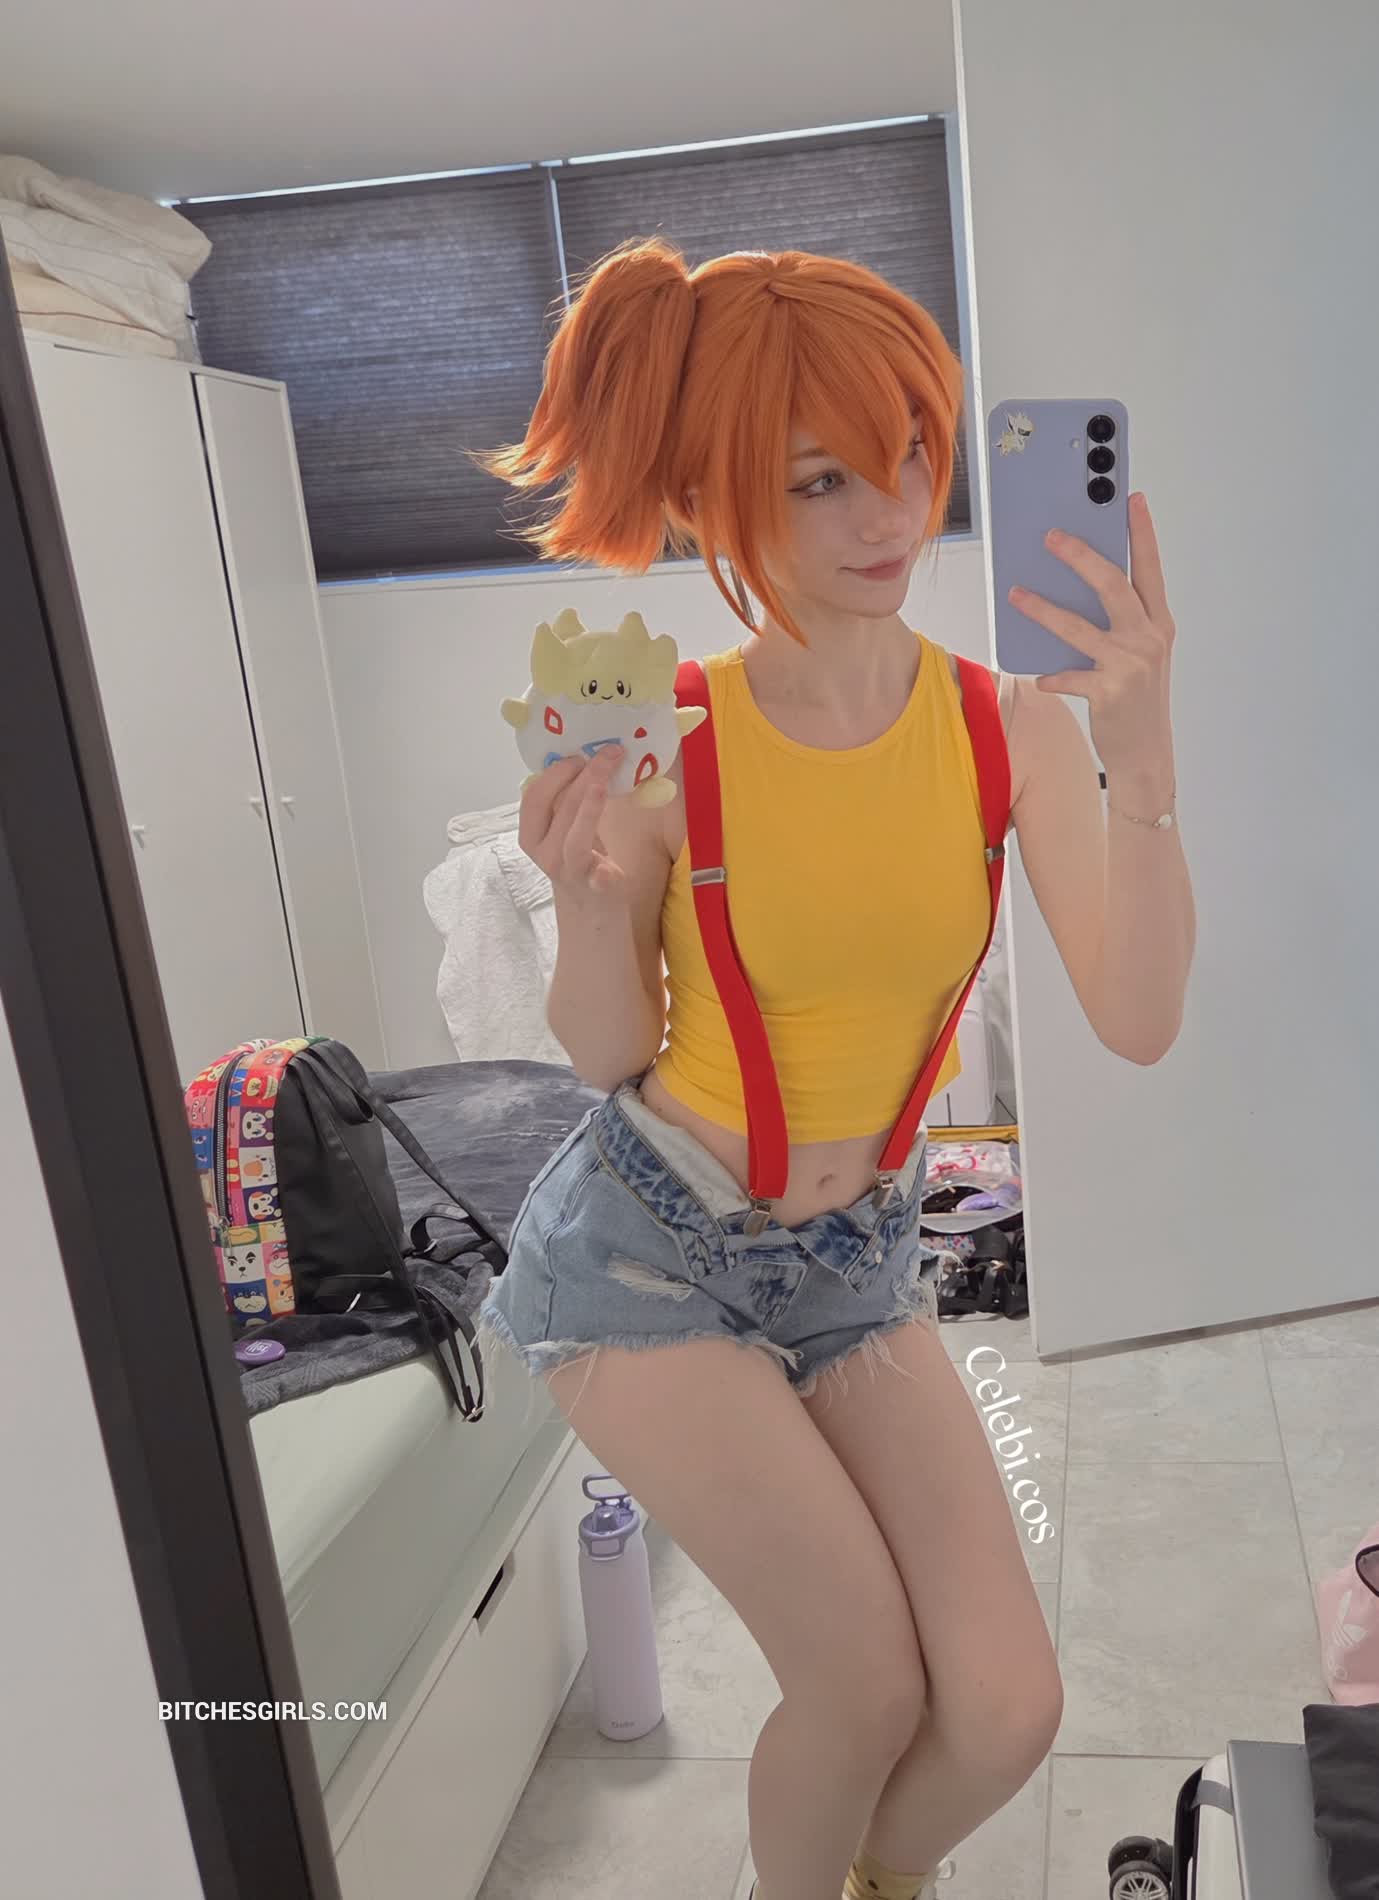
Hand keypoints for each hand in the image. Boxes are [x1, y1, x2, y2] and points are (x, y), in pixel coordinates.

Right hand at [518, 746, 626, 901]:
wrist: (591, 905)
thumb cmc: (580, 855)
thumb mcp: (564, 826)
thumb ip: (567, 800)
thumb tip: (588, 755)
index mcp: (531, 833)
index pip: (535, 797)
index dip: (555, 773)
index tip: (580, 754)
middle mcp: (543, 852)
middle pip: (559, 809)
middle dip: (583, 776)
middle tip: (609, 752)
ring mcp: (568, 871)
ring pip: (574, 837)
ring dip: (589, 808)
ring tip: (603, 784)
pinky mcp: (594, 887)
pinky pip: (595, 879)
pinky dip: (601, 874)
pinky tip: (607, 870)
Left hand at [1008, 491, 1175, 776]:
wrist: (1146, 753)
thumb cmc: (1136, 697)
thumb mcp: (1138, 654)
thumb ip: (1118, 623)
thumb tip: (1077, 590)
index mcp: (1158, 622)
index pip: (1149, 568)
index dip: (1142, 533)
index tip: (1132, 499)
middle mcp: (1149, 638)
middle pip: (1113, 585)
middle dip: (1081, 556)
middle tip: (1051, 536)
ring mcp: (1130, 664)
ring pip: (1079, 626)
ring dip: (1043, 609)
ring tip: (1015, 594)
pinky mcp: (1109, 692)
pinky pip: (1070, 676)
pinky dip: (1052, 676)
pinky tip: (1040, 677)